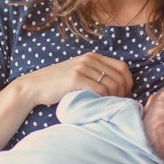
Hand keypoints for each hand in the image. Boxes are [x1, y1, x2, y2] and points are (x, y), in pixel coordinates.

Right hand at [15, 52, 132, 106]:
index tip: (125, 95)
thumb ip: (95, 73)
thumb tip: (119, 85)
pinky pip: (100, 90)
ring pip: (112, 84)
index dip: (128, 82)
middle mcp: (89, 59)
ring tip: (109, 106)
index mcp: (92, 57)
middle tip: (118, 104)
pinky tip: (100, 105)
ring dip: (115, 98)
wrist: (34, 87)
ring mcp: (82, 68)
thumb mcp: (79, 72)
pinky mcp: (75, 79)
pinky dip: (104, 99)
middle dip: (124, 92)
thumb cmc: (58, 84)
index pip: (122, 67)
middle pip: (120, 76)